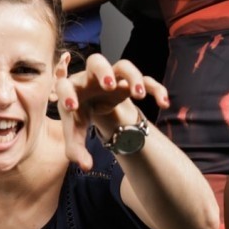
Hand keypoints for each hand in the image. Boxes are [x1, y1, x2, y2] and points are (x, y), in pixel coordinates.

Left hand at [56, 55, 167, 169]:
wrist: (93, 103)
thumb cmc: (79, 115)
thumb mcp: (74, 133)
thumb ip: (75, 150)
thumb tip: (86, 167)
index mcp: (72, 88)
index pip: (64, 84)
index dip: (66, 94)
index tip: (72, 107)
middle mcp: (91, 78)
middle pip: (96, 61)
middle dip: (103, 71)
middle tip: (109, 85)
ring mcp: (113, 78)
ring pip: (124, 66)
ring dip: (133, 77)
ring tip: (139, 95)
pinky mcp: (129, 84)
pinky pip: (146, 80)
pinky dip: (155, 88)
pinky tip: (164, 103)